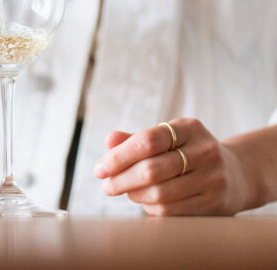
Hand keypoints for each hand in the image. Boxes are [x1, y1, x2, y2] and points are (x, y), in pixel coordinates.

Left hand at [94, 118, 249, 215]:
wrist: (237, 174)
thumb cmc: (188, 153)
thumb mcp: (167, 139)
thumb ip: (135, 139)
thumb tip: (109, 140)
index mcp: (189, 128)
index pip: (147, 141)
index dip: (118, 156)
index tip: (100, 169)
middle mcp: (204, 150)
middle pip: (151, 169)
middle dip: (120, 179)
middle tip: (106, 185)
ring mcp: (213, 177)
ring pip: (159, 193)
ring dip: (134, 194)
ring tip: (125, 190)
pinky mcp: (214, 202)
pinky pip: (170, 209)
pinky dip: (149, 206)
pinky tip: (144, 200)